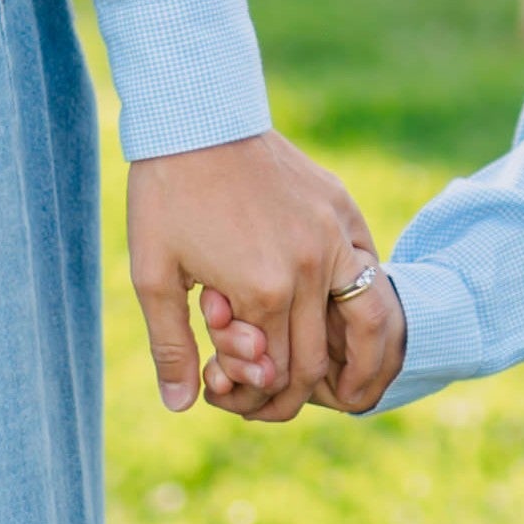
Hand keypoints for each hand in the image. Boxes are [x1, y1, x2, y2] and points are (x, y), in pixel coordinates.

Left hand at [126, 133, 375, 419]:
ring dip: (359, 363)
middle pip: (318, 359)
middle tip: (270, 399)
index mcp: (263, 289)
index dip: (255, 396)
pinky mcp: (343, 209)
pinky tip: (345, 321)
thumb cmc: (167, 194)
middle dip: (294, 393)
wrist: (197, 117)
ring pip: (367, 322)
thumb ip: (171, 345)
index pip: (277, 372)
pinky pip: (370, 271)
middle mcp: (310, 266)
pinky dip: (364, 306)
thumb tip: (179, 406)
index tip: (228, 393)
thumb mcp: (152, 274)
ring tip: (352, 390)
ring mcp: (335, 234)